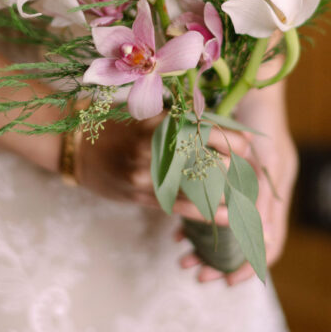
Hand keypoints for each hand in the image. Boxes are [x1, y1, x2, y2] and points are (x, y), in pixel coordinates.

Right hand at [75, 113, 251, 223]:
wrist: (77, 146)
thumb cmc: (118, 126)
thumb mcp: (148, 115)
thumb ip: (181, 120)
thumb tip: (223, 126)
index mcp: (161, 122)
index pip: (209, 130)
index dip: (234, 140)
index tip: (250, 146)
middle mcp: (156, 146)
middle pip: (210, 158)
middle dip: (237, 167)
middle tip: (253, 172)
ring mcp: (147, 173)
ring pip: (199, 185)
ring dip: (228, 192)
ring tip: (248, 196)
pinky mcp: (141, 195)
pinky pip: (181, 207)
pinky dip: (208, 213)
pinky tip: (228, 216)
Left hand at [178, 86, 298, 284]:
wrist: (252, 80)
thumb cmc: (262, 114)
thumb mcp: (266, 157)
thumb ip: (265, 195)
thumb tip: (264, 238)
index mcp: (275, 190)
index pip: (268, 242)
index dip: (250, 266)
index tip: (227, 282)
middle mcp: (261, 189)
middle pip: (243, 240)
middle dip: (219, 260)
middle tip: (193, 272)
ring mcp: (244, 180)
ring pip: (223, 226)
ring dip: (204, 243)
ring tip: (181, 256)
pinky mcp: (223, 169)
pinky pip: (211, 204)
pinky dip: (196, 218)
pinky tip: (177, 227)